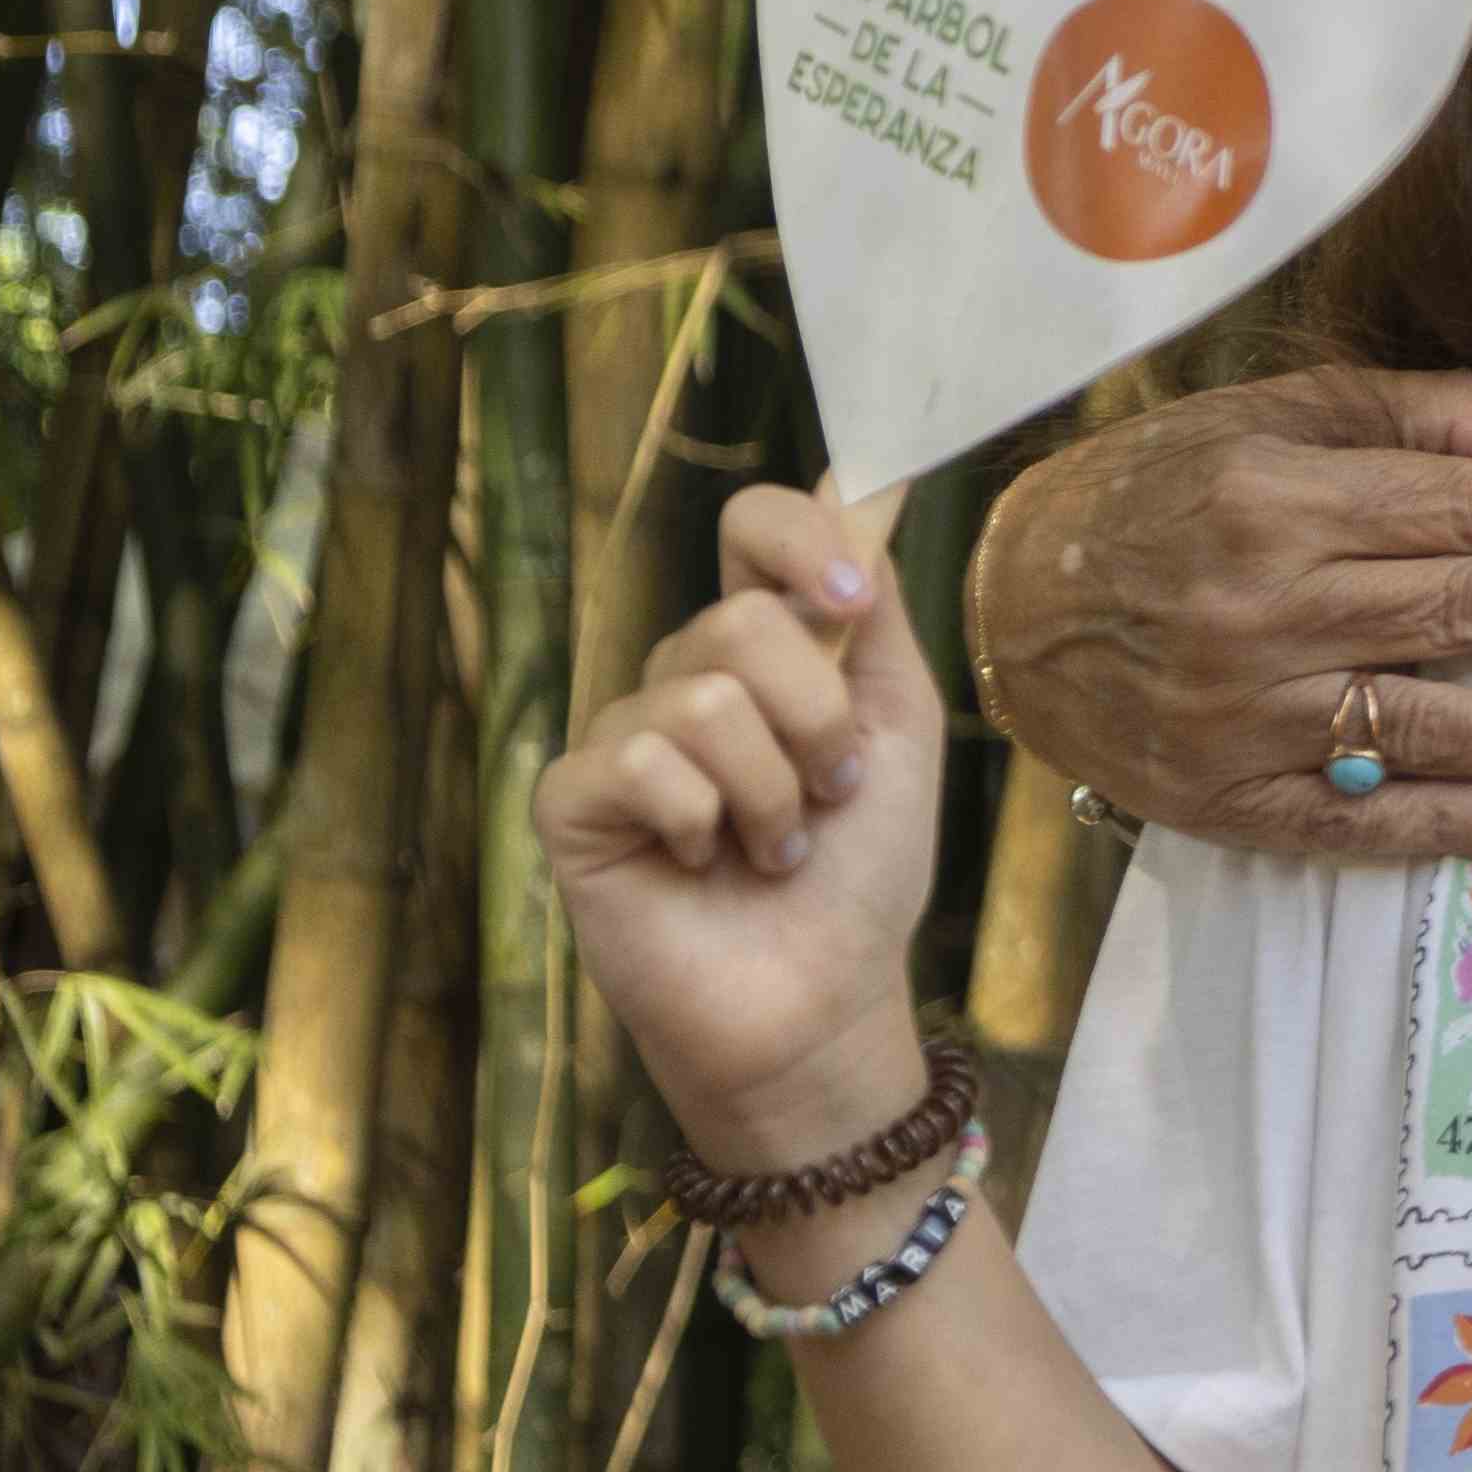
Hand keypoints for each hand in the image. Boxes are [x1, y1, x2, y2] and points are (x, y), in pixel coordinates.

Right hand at [538, 489, 951, 1171]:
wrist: (823, 994)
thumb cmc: (863, 867)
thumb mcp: (897, 720)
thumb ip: (872, 606)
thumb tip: (867, 477)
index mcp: (764, 646)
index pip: (753, 528)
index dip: (802, 539)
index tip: (853, 603)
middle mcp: (684, 674)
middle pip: (742, 618)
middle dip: (817, 721)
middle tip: (827, 794)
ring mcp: (622, 734)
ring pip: (703, 694)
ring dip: (773, 787)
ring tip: (776, 844)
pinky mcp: (574, 800)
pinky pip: (643, 760)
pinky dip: (705, 820)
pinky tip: (708, 864)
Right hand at [958, 367, 1471, 861]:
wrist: (1008, 599)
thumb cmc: (1160, 489)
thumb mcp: (1276, 415)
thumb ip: (1425, 416)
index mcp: (1276, 497)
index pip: (1471, 510)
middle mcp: (1261, 607)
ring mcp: (1242, 716)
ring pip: (1434, 727)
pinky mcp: (1223, 800)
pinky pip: (1356, 822)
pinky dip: (1449, 828)